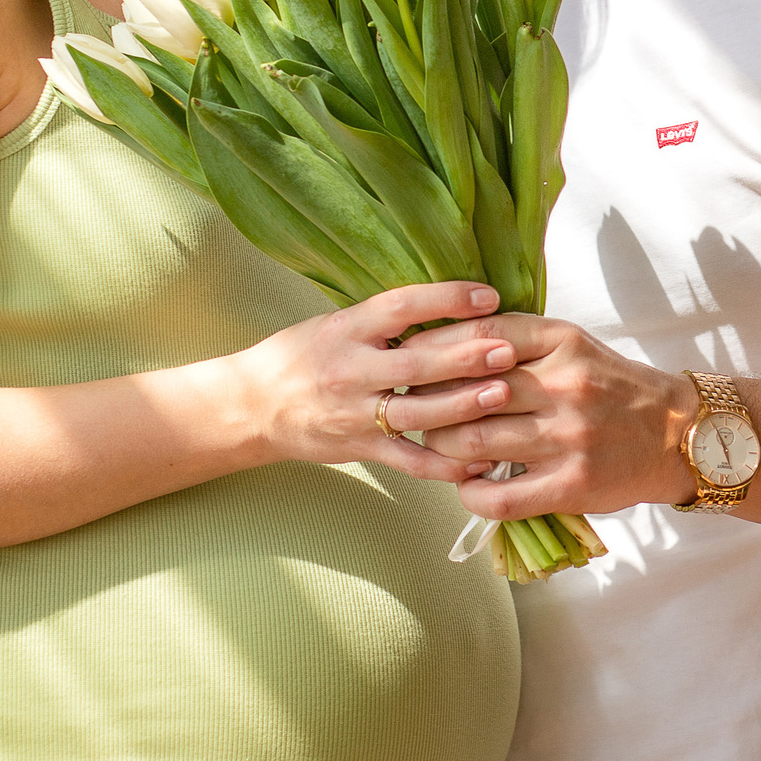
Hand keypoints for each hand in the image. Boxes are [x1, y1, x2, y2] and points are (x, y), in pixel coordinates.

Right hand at [234, 282, 516, 483]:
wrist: (252, 406)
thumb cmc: (301, 355)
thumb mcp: (337, 322)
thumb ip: (386, 317)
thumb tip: (451, 300)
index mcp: (347, 329)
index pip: (401, 306)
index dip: (446, 299)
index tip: (487, 295)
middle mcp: (350, 370)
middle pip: (415, 364)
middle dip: (465, 358)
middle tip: (508, 349)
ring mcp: (355, 414)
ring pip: (416, 414)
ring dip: (462, 406)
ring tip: (502, 395)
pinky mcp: (361, 449)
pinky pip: (409, 462)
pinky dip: (446, 465)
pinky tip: (482, 461)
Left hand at [414, 314, 701, 518]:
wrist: (675, 434)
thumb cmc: (613, 387)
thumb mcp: (572, 346)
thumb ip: (517, 341)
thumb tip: (441, 350)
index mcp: (562, 341)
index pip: (480, 335)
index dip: (436, 348)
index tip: (413, 360)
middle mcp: (564, 385)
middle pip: (467, 393)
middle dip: (431, 405)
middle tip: (417, 413)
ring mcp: (568, 437)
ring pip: (475, 443)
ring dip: (445, 450)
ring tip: (441, 450)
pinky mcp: (572, 485)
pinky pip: (499, 497)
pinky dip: (471, 495)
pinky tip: (468, 487)